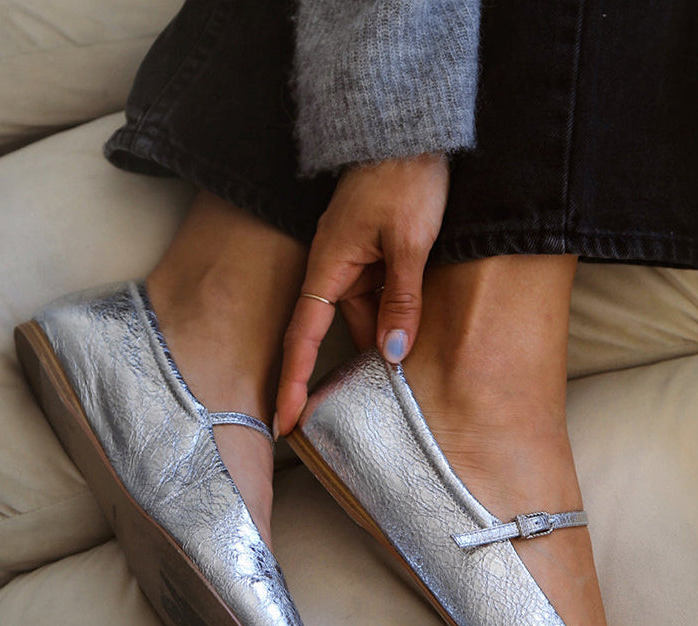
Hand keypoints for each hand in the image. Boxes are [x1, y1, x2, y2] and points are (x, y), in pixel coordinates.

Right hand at [275, 153, 449, 434]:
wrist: (411, 133)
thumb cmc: (404, 179)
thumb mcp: (410, 243)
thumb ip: (402, 300)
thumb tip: (392, 355)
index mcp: (329, 267)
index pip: (302, 338)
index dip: (294, 382)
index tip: (286, 420)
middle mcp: (334, 269)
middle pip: (334, 332)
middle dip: (345, 367)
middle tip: (349, 412)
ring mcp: (352, 263)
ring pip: (363, 315)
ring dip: (380, 338)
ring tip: (400, 371)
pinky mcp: (371, 256)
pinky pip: (377, 298)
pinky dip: (391, 316)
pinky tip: (408, 333)